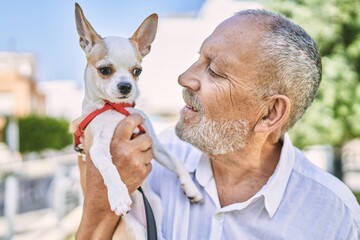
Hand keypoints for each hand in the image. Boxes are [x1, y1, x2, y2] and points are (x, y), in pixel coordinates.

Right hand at [76, 114, 152, 238]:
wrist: (102, 198)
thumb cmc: (94, 174)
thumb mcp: (90, 153)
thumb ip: (91, 137)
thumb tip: (79, 122)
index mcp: (115, 142)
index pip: (131, 122)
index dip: (137, 119)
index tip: (138, 119)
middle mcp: (128, 151)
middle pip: (147, 137)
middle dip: (143, 139)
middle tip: (136, 142)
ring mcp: (137, 162)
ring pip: (150, 150)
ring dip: (144, 152)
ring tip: (134, 156)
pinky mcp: (143, 172)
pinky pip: (150, 163)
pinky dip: (144, 164)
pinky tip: (134, 167)